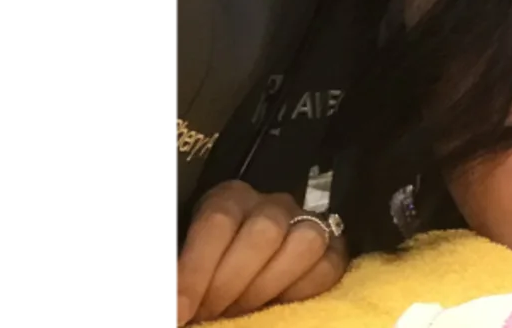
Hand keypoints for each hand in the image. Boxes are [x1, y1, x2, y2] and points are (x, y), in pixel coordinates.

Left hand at [174, 180, 347, 324]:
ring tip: (243, 312)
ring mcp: (309, 224)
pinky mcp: (334, 251)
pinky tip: (277, 307)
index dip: (196, 270)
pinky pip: (330, 266)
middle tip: (210, 312)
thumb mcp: (188, 273)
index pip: (217, 222)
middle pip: (265, 230)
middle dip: (233, 281)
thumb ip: (183, 280)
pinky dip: (304, 292)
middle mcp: (273, 205)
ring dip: (269, 286)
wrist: (235, 281)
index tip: (180, 309)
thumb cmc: (207, 276)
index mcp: (230, 199)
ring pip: (307, 242)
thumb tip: (177, 307)